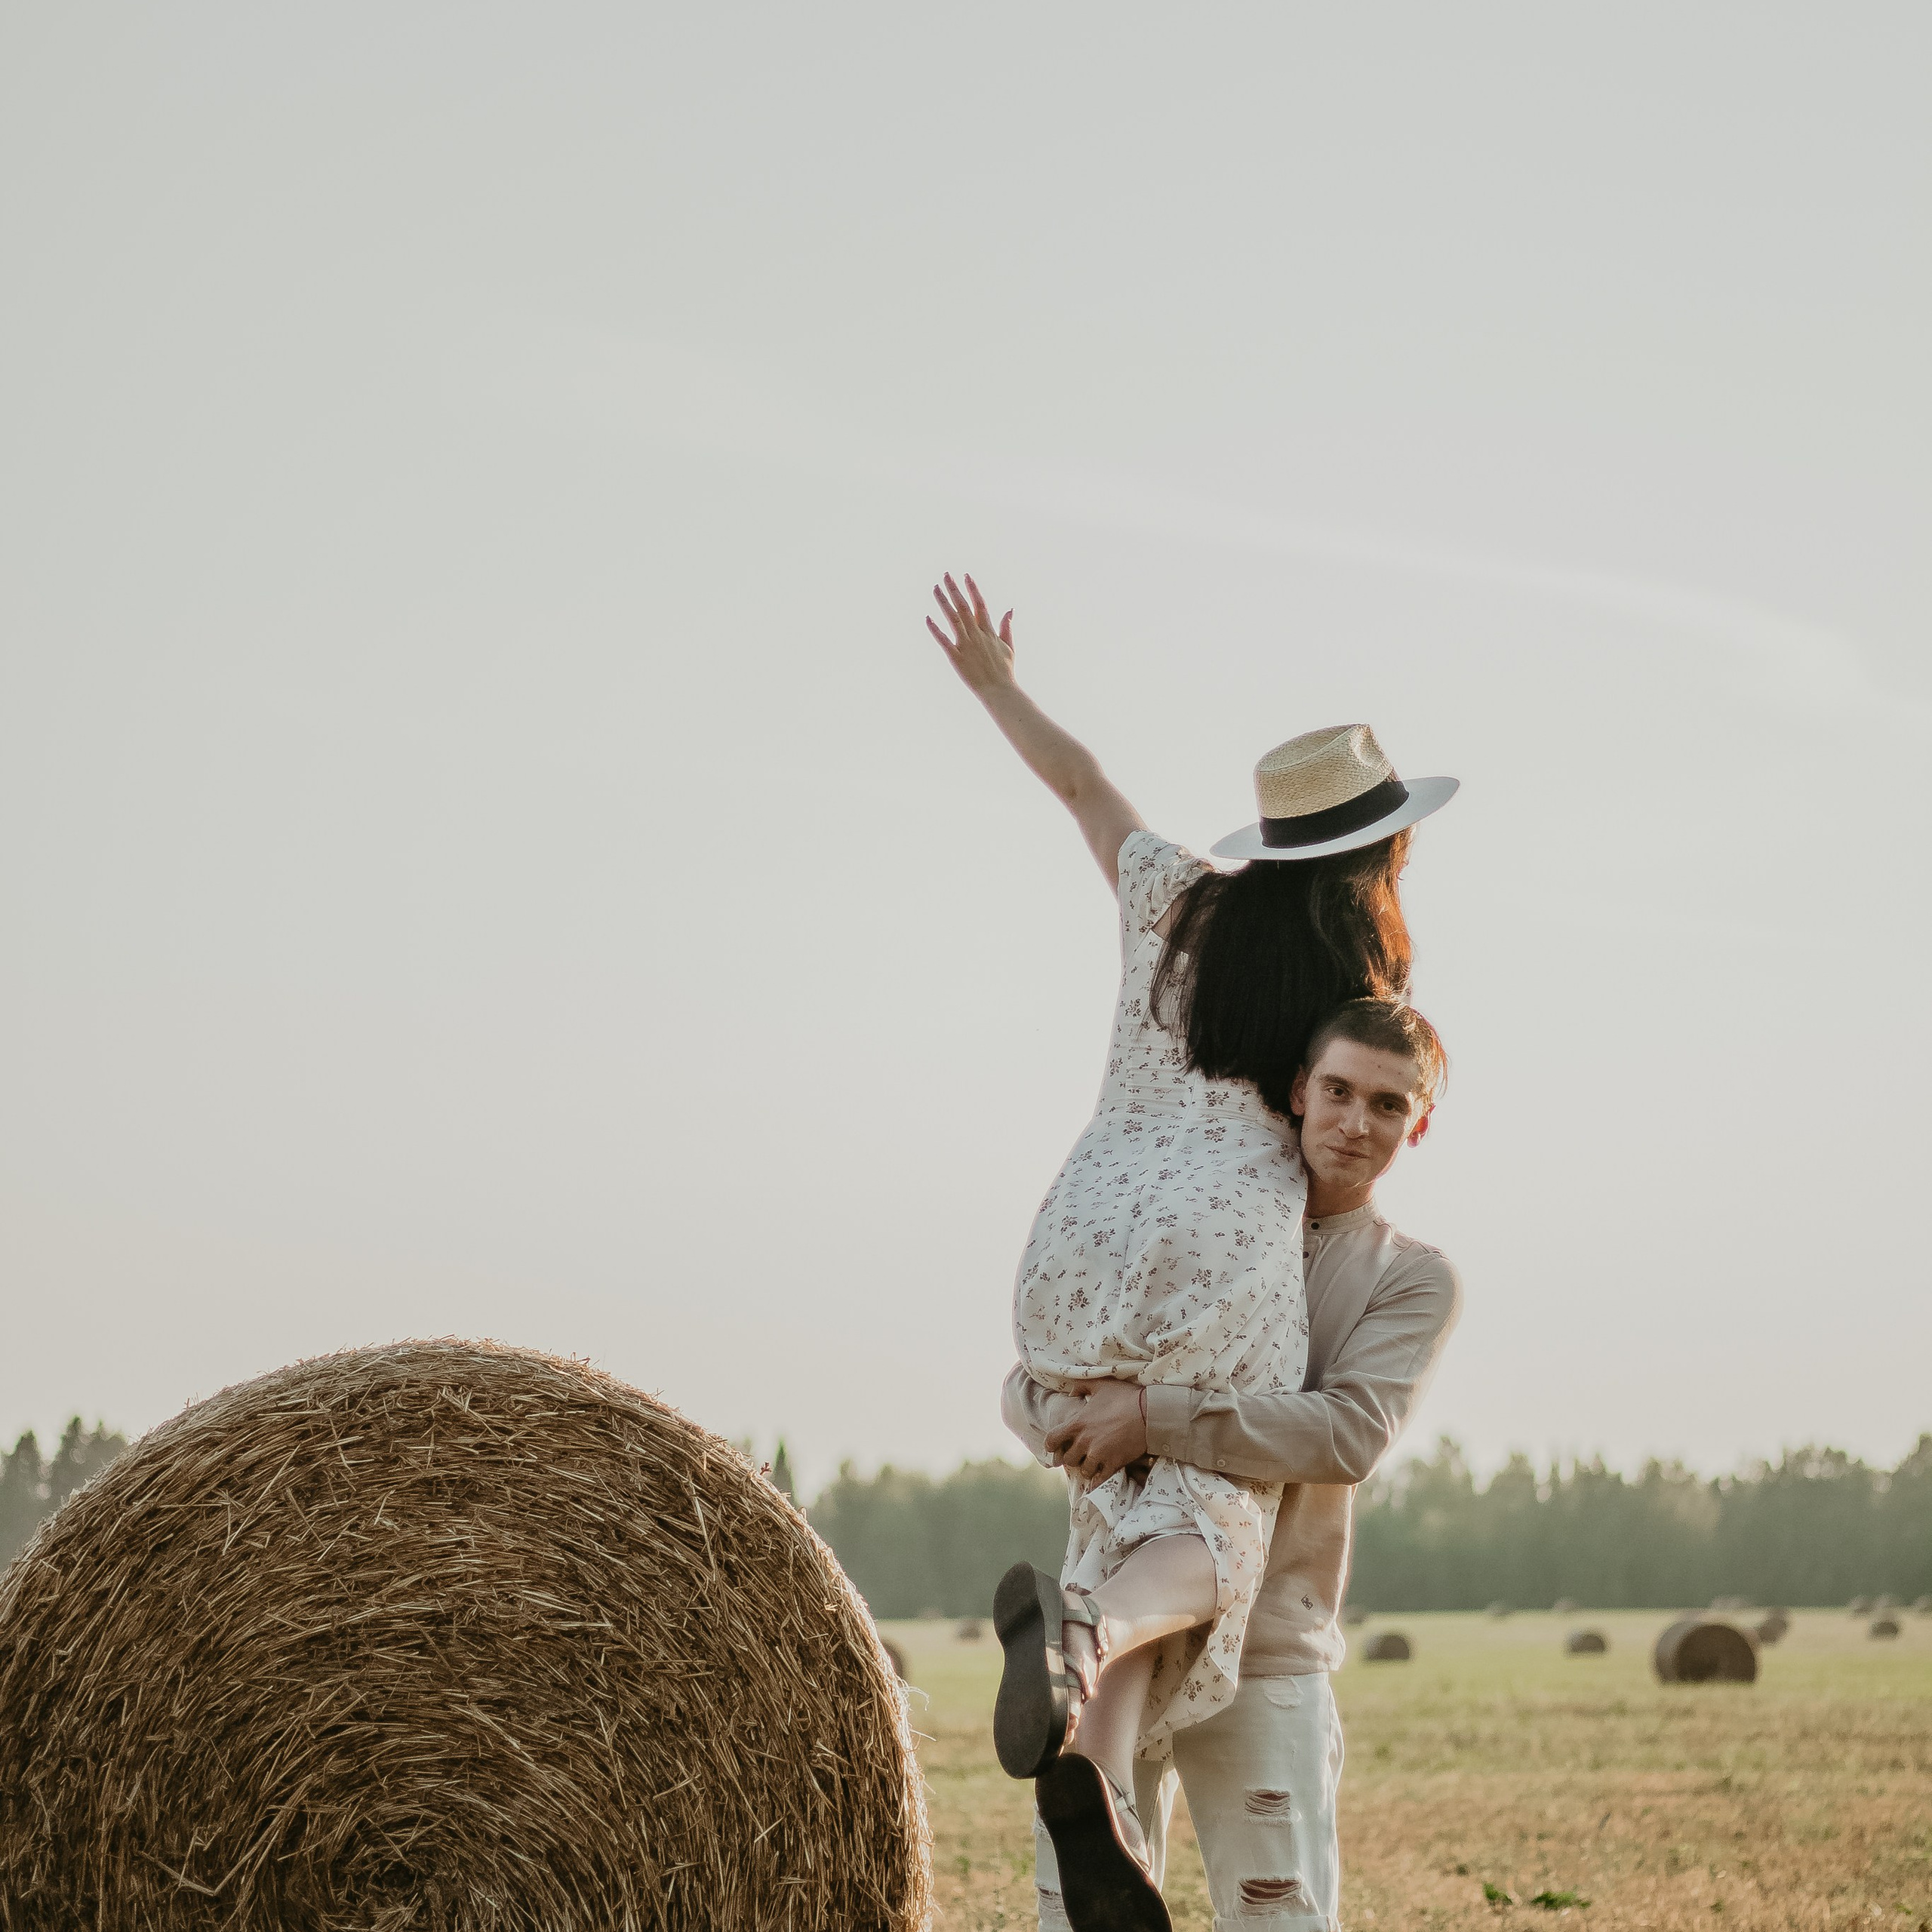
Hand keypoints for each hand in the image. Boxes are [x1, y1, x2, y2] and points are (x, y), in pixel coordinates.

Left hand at [926, 572, 1014, 694]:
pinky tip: (927, 618)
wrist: (999, 690)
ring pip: (953, 619)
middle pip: (964, 607)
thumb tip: (1009, 609)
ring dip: (943, 602)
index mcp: (989, 632)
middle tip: (945, 574)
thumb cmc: (1004, 671)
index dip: (972, 589)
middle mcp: (977, 635)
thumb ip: (1007, 627)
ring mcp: (966, 645)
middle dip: (954, 589)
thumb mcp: (1009, 646)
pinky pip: (944, 641)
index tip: (966, 575)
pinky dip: (935, 629)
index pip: (979, 605)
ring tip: (935, 588)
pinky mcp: (957, 657)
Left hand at [1044, 1379, 1148, 1485]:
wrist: (1149, 1412)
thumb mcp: (1101, 1385)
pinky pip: (1099, 1479)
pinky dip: (1098, 1479)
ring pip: (1083, 1470)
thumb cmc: (1124, 1397)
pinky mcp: (1113, 1464)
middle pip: (1067, 1459)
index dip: (1051, 1444)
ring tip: (1092, 1462)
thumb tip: (1070, 1393)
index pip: (1052, 1440)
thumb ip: (1081, 1386)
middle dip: (1071, 1457)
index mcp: (1078, 1423)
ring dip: (1086, 1467)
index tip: (1055, 1446)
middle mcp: (1084, 1441)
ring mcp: (1099, 1454)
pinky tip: (1099, 1477)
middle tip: (1078, 1454)